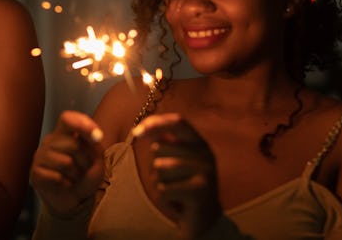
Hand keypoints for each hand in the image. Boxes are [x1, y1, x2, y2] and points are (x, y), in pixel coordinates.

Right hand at [30, 110, 104, 217]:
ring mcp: (40, 156)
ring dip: (77, 174)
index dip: (82, 124)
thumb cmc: (86, 174)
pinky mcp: (35, 173)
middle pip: (73, 144)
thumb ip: (94, 142)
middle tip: (85, 168)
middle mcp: (50, 141)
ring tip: (75, 177)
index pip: (68, 119)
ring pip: (66, 162)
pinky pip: (56, 177)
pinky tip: (65, 184)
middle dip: (86, 160)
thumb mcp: (96, 156)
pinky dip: (66, 184)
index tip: (98, 136)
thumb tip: (95, 135)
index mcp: (64, 132)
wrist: (76, 199)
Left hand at [133, 113, 220, 238]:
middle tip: (171, 179)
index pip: (178, 121)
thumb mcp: (175, 160)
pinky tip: (176, 202)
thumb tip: (143, 128)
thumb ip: (163, 142)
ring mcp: (205, 172)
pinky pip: (163, 188)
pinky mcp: (199, 191)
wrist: (203, 219)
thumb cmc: (183, 185)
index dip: (156, 123)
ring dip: (159, 181)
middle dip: (155, 165)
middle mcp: (205, 153)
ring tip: (174, 189)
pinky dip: (163, 197)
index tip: (137, 132)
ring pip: (159, 168)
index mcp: (199, 142)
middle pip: (160, 148)